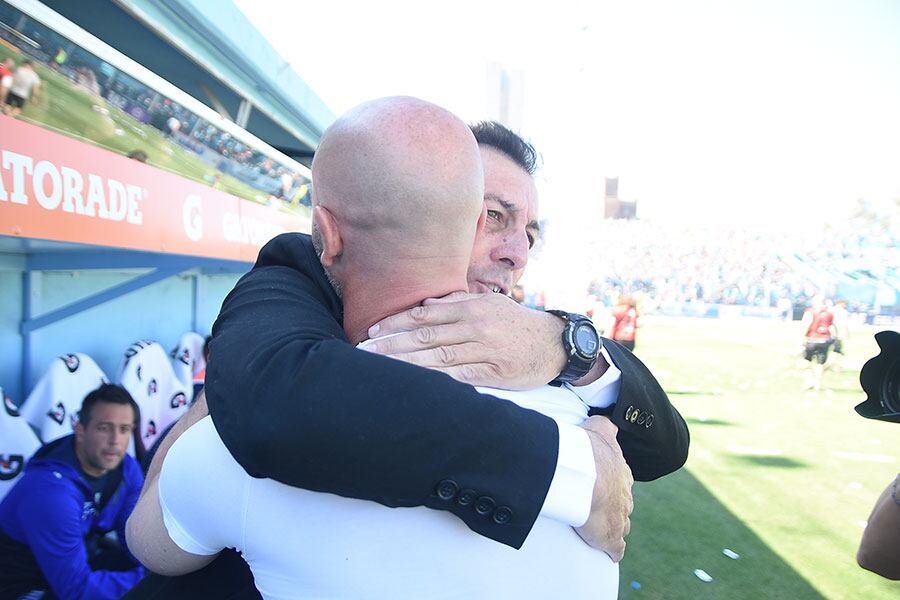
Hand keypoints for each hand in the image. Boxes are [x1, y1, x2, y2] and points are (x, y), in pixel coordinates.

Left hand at [363, 291, 566, 388]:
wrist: (553, 343)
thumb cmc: (515, 323)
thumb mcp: (489, 303)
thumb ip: (457, 302)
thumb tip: (426, 303)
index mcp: (471, 307)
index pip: (425, 314)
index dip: (397, 322)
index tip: (373, 331)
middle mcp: (475, 326)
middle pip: (425, 335)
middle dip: (391, 344)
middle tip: (364, 351)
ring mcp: (484, 350)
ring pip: (437, 356)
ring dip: (405, 362)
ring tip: (379, 367)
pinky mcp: (493, 373)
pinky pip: (458, 377)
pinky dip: (434, 380)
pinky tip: (413, 384)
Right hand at [575, 416, 633, 561]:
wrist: (585, 475)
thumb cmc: (588, 451)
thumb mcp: (599, 429)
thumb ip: (605, 425)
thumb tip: (607, 418)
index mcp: (621, 473)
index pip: (621, 481)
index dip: (612, 484)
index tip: (603, 485)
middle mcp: (625, 496)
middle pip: (624, 504)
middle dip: (616, 506)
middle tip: (601, 507)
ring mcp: (621, 518)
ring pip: (623, 524)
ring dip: (615, 527)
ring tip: (604, 530)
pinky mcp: (612, 538)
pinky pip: (616, 548)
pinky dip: (614, 551)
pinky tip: (610, 554)